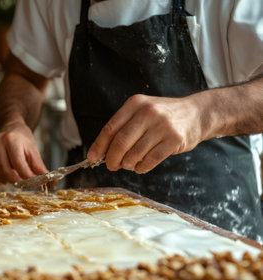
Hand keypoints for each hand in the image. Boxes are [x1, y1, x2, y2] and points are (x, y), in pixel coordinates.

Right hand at [0, 123, 47, 182]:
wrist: (11, 128)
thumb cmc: (23, 139)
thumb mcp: (33, 149)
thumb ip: (38, 165)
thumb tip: (46, 178)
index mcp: (11, 139)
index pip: (18, 163)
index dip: (26, 176)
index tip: (33, 182)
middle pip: (5, 170)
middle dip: (16, 180)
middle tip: (24, 182)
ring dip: (7, 178)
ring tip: (16, 177)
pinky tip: (4, 176)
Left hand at [87, 94, 204, 173]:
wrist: (196, 113)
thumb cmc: (161, 117)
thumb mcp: (141, 112)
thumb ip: (122, 128)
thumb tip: (100, 152)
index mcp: (135, 104)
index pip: (110, 128)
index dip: (99, 145)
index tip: (91, 158)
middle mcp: (148, 112)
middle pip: (121, 142)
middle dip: (112, 159)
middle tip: (111, 166)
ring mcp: (162, 126)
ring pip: (135, 154)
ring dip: (127, 164)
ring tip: (128, 164)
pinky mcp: (174, 140)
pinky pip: (150, 160)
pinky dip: (141, 167)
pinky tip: (140, 166)